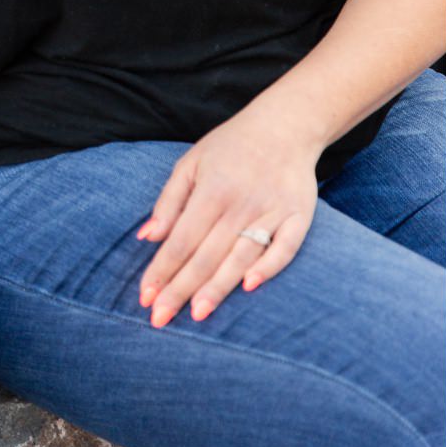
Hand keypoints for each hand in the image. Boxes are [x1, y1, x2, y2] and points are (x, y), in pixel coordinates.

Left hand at [136, 103, 320, 326]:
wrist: (285, 126)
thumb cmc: (229, 148)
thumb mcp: (189, 164)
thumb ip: (168, 202)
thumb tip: (147, 237)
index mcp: (209, 191)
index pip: (179, 240)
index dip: (161, 270)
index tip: (145, 297)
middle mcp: (240, 203)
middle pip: (206, 254)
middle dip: (181, 288)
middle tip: (161, 319)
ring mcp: (272, 211)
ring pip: (241, 256)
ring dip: (218, 287)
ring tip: (197, 314)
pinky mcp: (300, 217)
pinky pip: (285, 248)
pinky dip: (269, 267)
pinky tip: (249, 287)